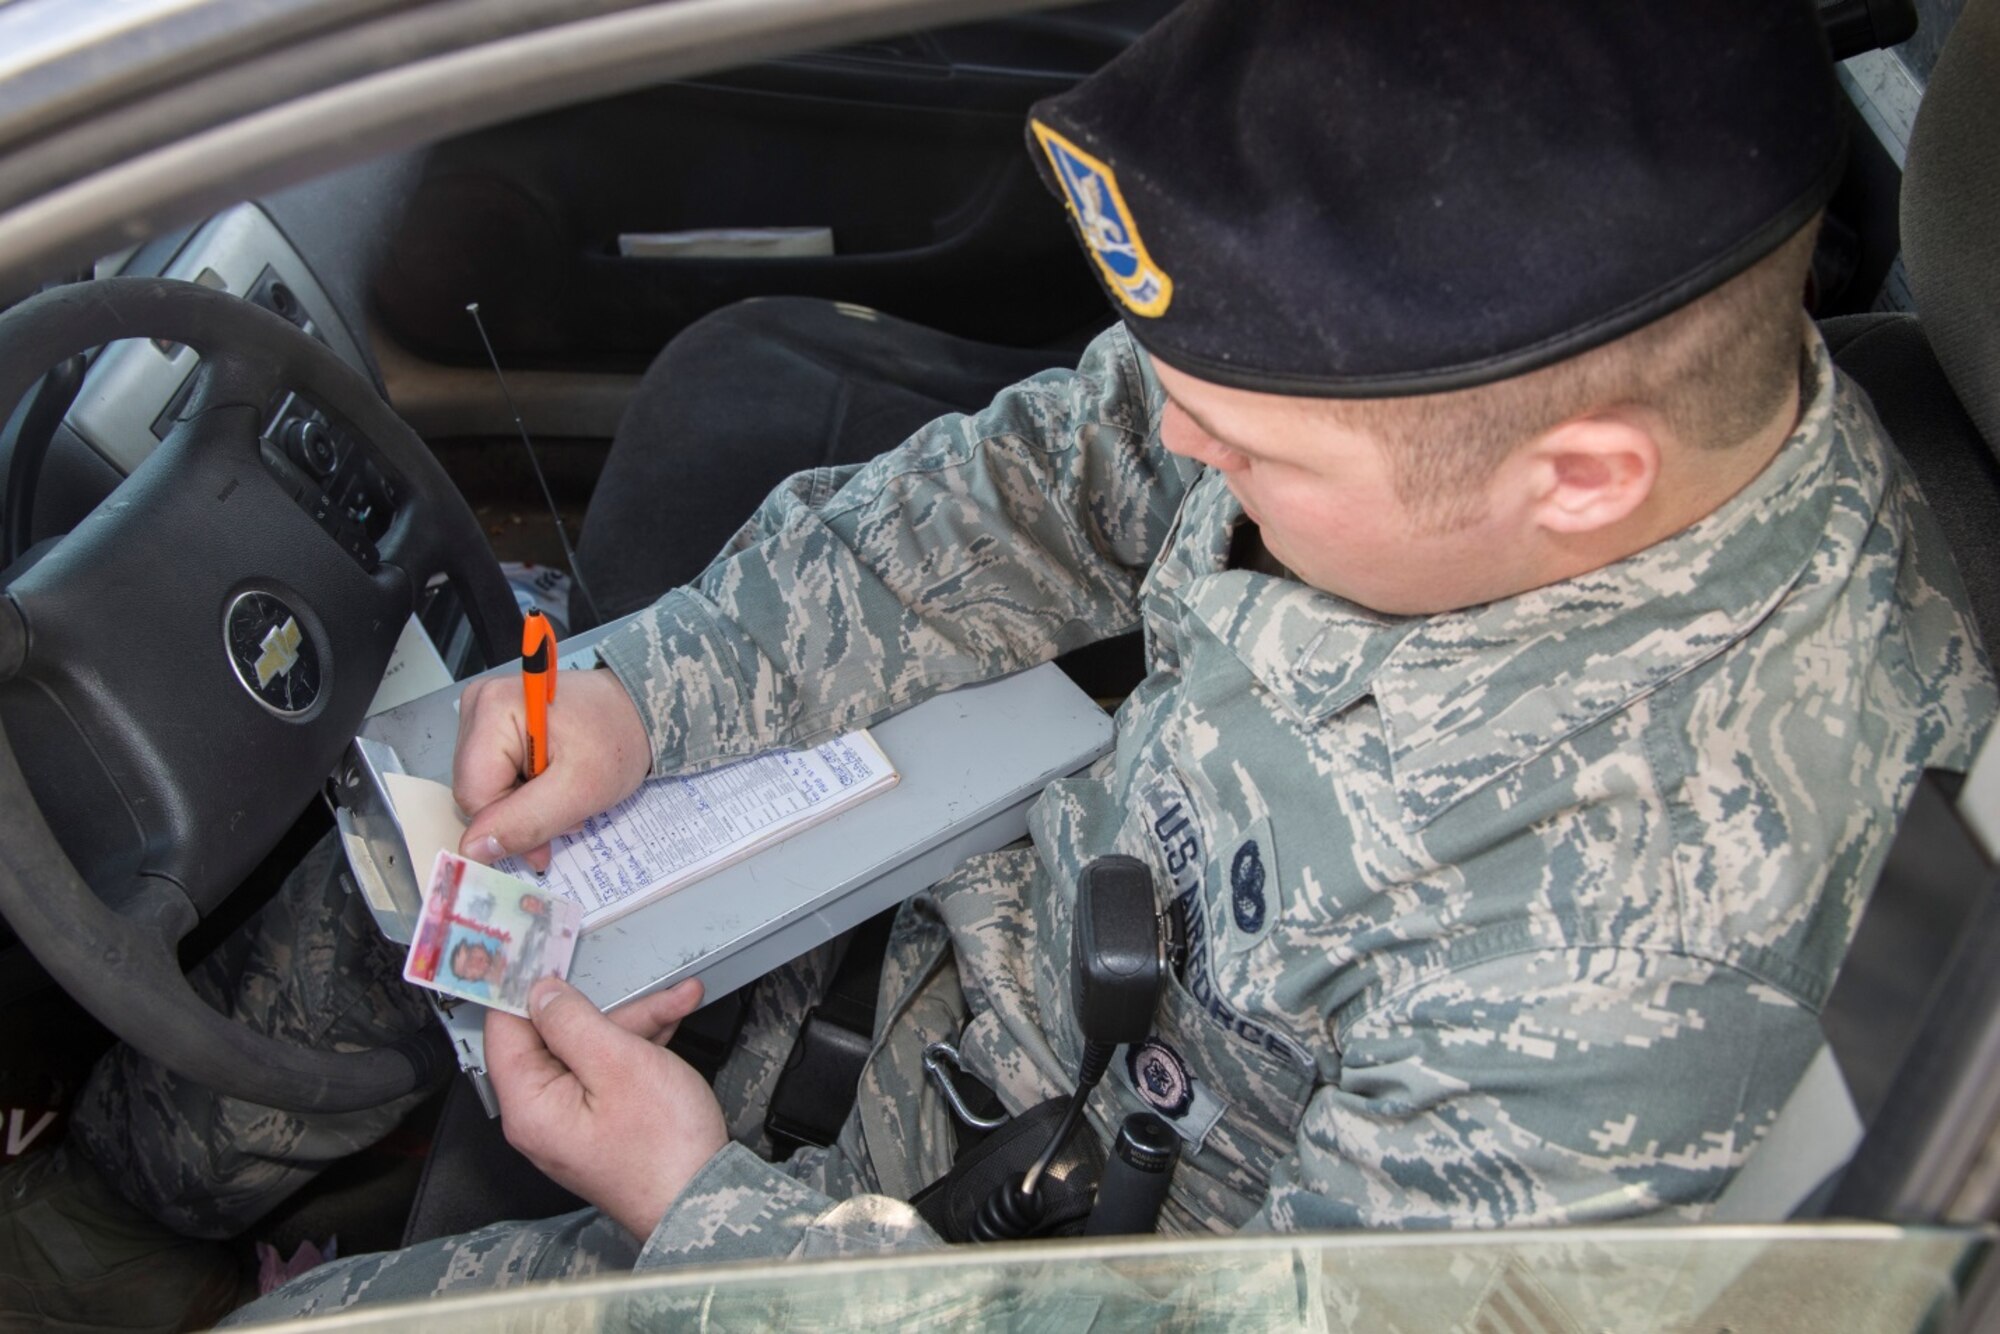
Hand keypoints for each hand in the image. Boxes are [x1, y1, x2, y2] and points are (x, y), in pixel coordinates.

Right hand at [454, 667, 650, 871]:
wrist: (638, 711)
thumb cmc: (617, 739)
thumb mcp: (579, 790)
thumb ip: (525, 822)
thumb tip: (473, 850)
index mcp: (492, 708)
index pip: (473, 793)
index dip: (509, 823)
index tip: (554, 826)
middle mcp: (479, 704)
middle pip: (476, 791)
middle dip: (520, 814)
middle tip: (566, 807)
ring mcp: (483, 714)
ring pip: (485, 789)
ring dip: (525, 805)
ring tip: (564, 791)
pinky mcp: (493, 727)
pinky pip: (494, 777)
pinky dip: (525, 791)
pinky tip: (554, 781)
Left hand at [485, 976, 728, 1240]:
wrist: (705, 1200)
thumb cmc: (664, 1149)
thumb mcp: (619, 1064)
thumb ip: (573, 1021)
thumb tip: (541, 993)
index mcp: (529, 1105)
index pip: (505, 1029)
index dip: (522, 985)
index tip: (538, 949)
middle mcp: (541, 1116)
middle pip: (555, 1036)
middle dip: (602, 1004)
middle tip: (629, 974)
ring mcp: (572, 1121)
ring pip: (590, 1050)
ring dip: (633, 1022)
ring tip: (674, 1000)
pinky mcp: (601, 1123)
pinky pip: (609, 1072)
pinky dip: (638, 1047)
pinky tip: (669, 1023)